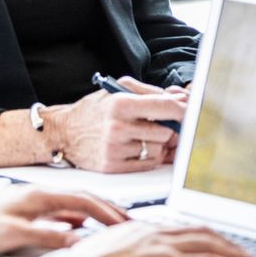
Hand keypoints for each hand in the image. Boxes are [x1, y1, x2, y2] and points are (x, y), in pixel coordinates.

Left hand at [0, 188, 131, 256]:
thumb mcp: (14, 235)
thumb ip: (48, 237)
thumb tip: (78, 241)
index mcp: (40, 196)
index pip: (84, 201)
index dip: (107, 212)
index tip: (125, 223)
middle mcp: (40, 194)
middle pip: (84, 199)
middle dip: (109, 210)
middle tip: (129, 222)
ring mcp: (36, 202)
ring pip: (75, 205)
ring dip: (97, 214)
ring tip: (114, 225)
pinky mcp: (30, 211)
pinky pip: (64, 212)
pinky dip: (81, 219)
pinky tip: (83, 229)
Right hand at [54, 79, 187, 172]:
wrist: (63, 132)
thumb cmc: (95, 109)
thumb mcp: (118, 89)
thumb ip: (151, 92)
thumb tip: (182, 100)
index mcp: (120, 103)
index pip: (165, 107)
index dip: (184, 110)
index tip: (192, 111)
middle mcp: (117, 127)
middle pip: (166, 131)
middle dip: (170, 128)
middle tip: (163, 124)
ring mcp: (114, 149)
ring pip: (159, 149)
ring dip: (159, 143)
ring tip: (144, 135)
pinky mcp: (113, 167)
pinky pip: (148, 164)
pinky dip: (149, 156)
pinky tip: (137, 147)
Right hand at [73, 222, 255, 256]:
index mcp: (137, 228)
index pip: (178, 228)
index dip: (200, 236)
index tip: (212, 241)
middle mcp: (152, 231)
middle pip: (199, 232)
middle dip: (223, 241)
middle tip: (240, 250)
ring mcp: (161, 245)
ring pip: (209, 244)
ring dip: (233, 253)